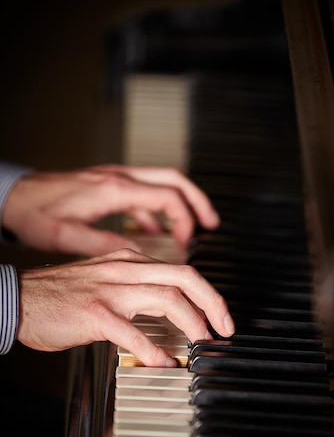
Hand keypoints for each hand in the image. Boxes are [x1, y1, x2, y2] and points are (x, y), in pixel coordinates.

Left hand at [2, 164, 219, 255]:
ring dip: (180, 204)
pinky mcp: (108, 187)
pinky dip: (157, 211)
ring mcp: (114, 180)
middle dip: (198, 201)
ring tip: (192, 229)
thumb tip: (140, 257)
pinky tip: (155, 232)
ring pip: (161, 184)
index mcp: (114, 190)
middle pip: (174, 180)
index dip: (186, 218)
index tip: (190, 240)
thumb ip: (107, 246)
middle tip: (211, 224)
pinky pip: (144, 194)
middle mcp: (119, 179)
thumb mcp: (69, 236)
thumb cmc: (34, 213)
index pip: (167, 196)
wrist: (13, 196)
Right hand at [17, 249, 234, 366]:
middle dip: (213, 303)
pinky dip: (155, 350)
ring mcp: (110, 289)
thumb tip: (166, 309)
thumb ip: (134, 288)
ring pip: (168, 298)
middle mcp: (124, 269)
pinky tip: (164, 363)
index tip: (219, 315)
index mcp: (128, 261)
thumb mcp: (104, 280)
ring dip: (193, 324)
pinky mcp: (94, 312)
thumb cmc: (59, 295)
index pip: (181, 270)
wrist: (18, 298)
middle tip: (224, 328)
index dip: (207, 293)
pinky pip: (133, 332)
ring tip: (202, 343)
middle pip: (185, 277)